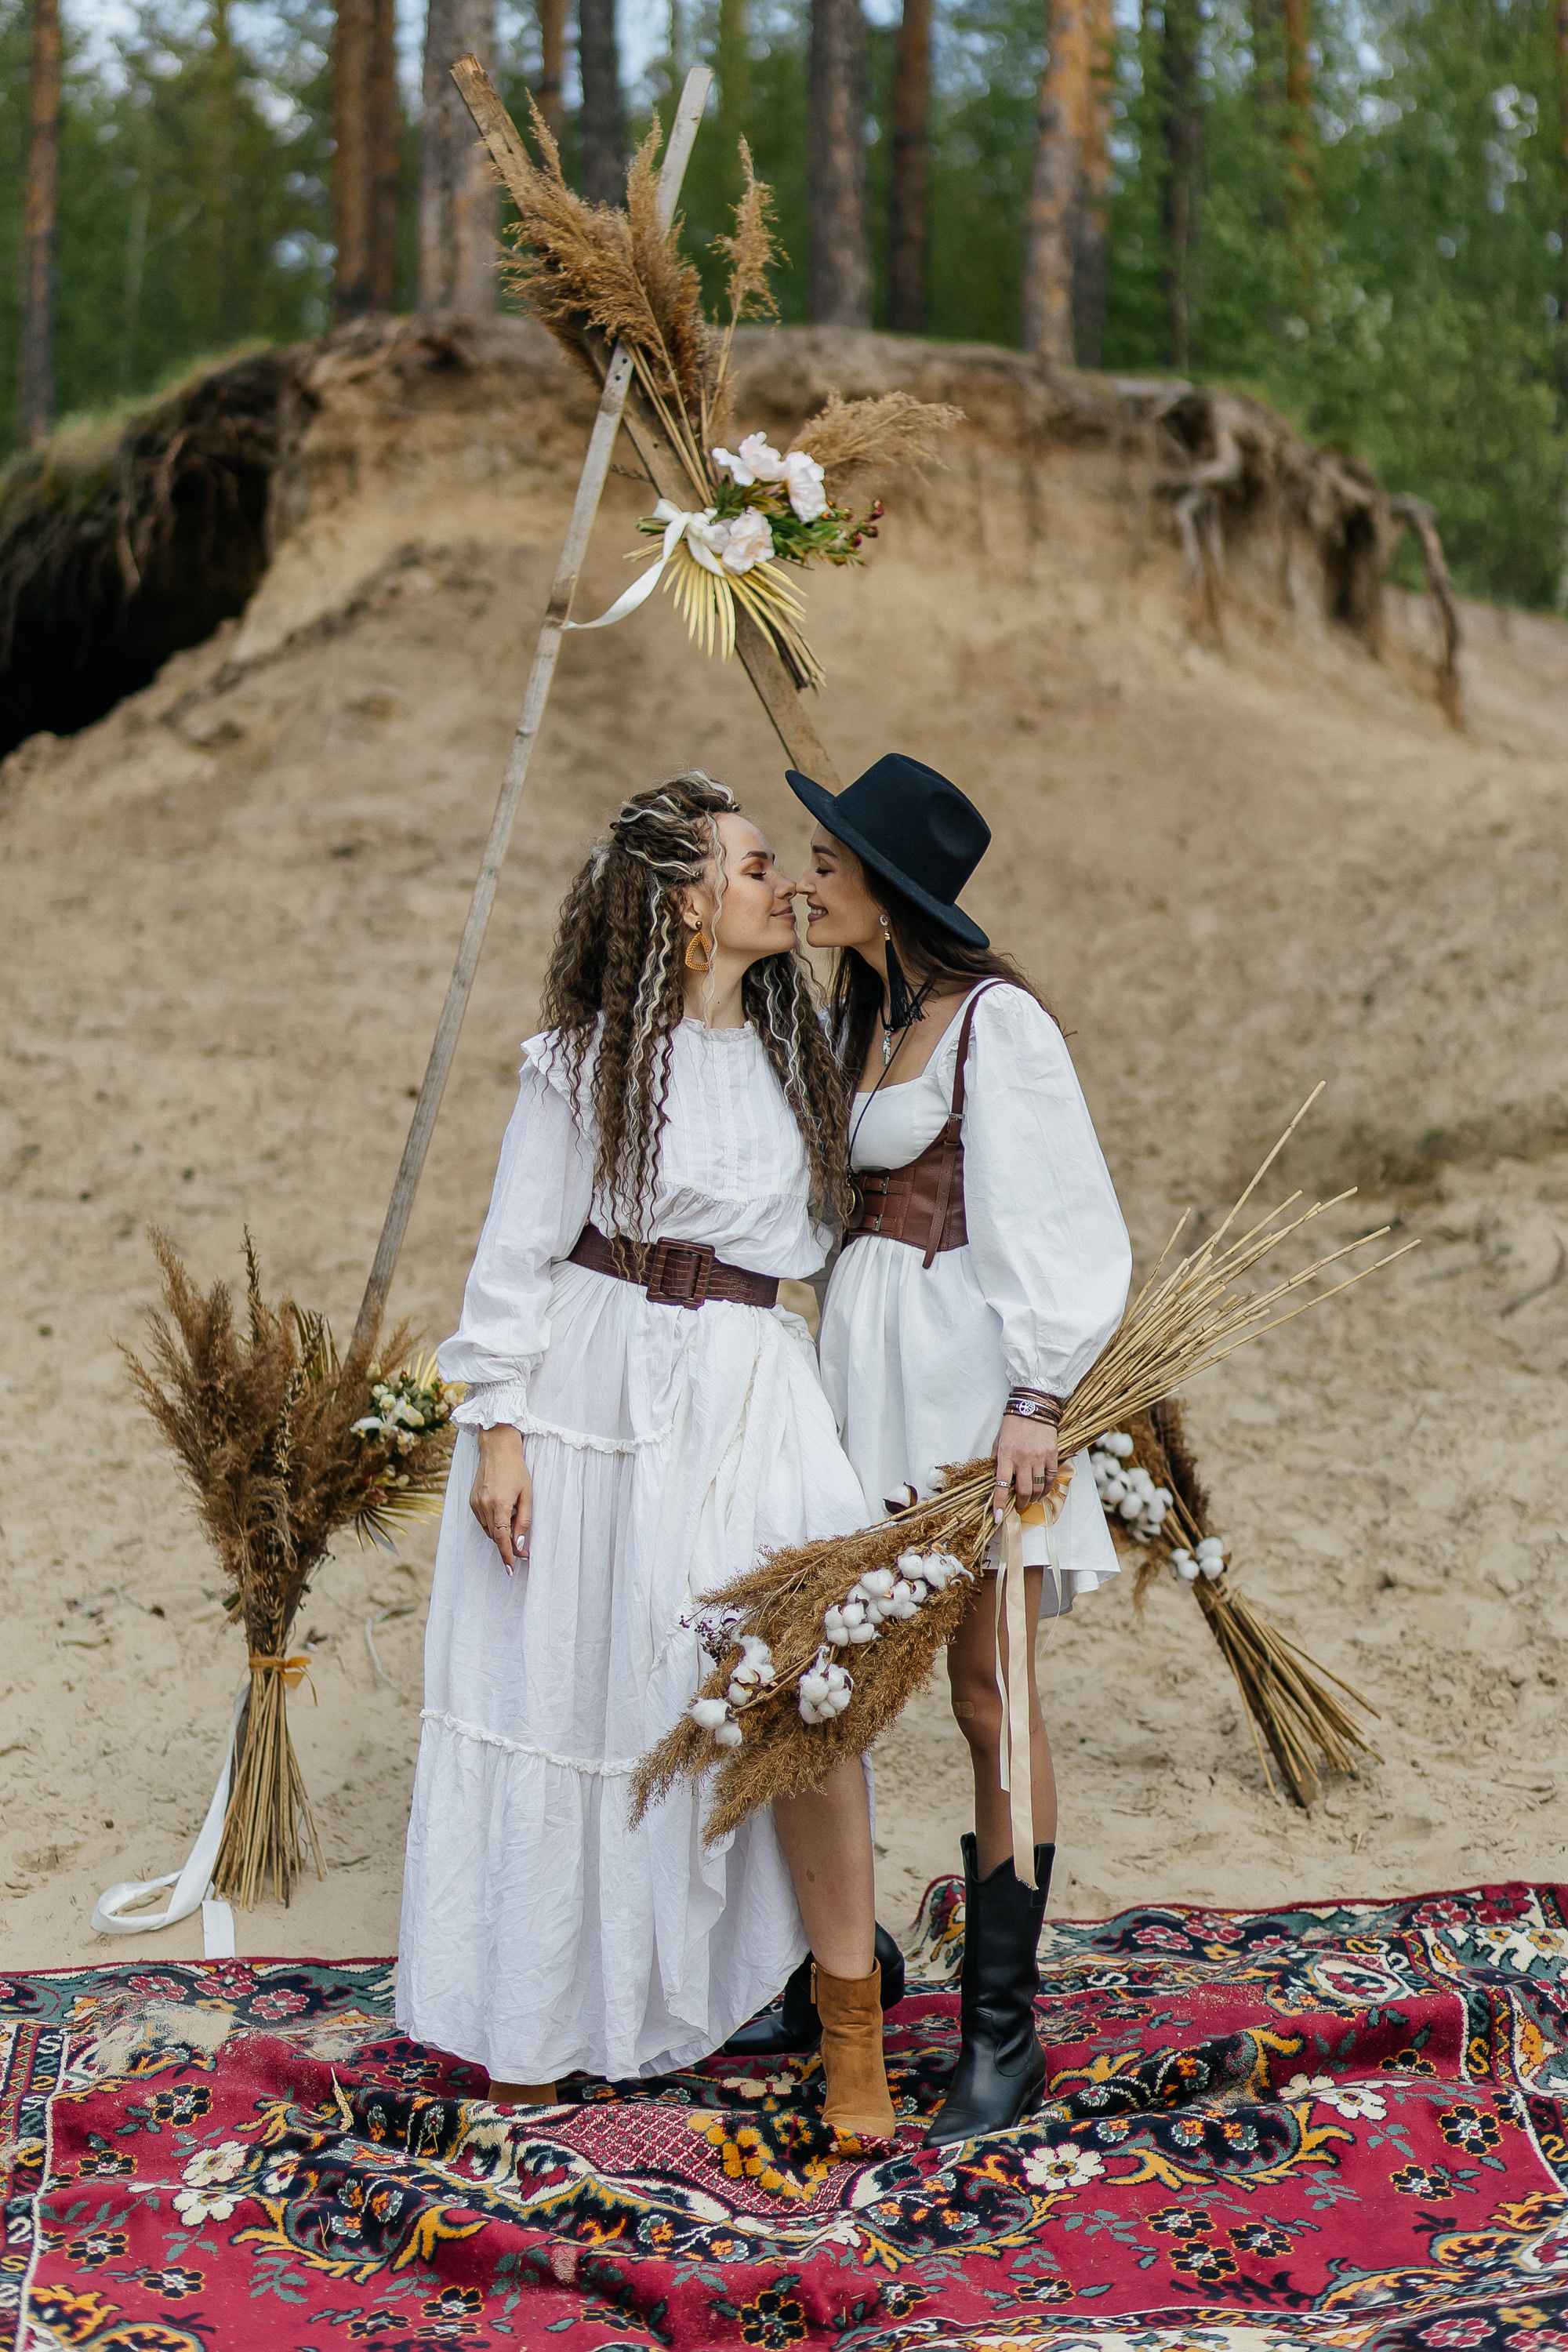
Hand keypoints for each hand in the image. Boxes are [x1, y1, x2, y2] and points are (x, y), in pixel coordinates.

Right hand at [469, 1425, 531, 1570]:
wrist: (497, 1448)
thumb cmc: (516, 1470)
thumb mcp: (527, 1495)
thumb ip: (523, 1520)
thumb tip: (519, 1543)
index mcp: (499, 1504)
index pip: (501, 1539)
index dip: (507, 1556)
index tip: (511, 1569)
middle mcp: (484, 1506)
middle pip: (495, 1537)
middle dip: (507, 1547)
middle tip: (523, 1551)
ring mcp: (475, 1504)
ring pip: (488, 1530)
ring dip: (500, 1534)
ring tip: (514, 1521)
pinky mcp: (471, 1501)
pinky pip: (482, 1521)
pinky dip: (492, 1524)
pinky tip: (503, 1513)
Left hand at [992, 1414, 1057, 1525]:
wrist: (1033, 1407)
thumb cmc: (1012, 1425)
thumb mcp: (998, 1441)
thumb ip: (996, 1460)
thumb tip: (994, 1481)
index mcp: (1005, 1455)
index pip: (1001, 1484)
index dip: (1000, 1503)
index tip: (998, 1517)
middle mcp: (1023, 1458)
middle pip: (1024, 1490)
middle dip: (1021, 1503)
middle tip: (1019, 1506)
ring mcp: (1039, 1457)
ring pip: (1039, 1487)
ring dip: (1034, 1498)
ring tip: (1031, 1499)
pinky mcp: (1052, 1454)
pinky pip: (1051, 1477)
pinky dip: (1047, 1488)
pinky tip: (1043, 1491)